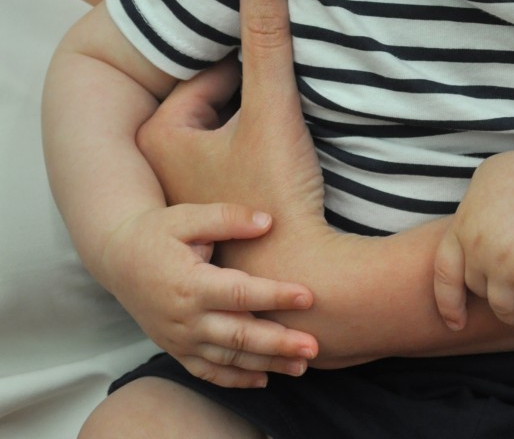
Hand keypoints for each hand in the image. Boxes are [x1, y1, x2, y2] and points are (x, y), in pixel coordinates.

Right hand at [99, 202, 317, 386]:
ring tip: (302, 365)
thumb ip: (228, 217)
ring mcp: (179, 339)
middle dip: (279, 343)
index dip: (276, 295)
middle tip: (314, 346)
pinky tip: (264, 378)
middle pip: (239, 335)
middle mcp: (185, 318)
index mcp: (190, 283)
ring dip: (267, 364)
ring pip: (229, 359)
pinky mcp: (176, 349)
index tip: (309, 296)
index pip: (241, 293)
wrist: (117, 257)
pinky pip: (208, 372)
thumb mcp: (188, 215)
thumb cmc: (157, 232)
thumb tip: (268, 222)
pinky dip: (236, 379)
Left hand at [138, 0, 325, 228]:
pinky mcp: (223, 212)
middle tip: (291, 89)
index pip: (212, 71)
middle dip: (256, 89)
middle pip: (221, 99)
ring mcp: (194, 192)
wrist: (305, 282)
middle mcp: (167, 165)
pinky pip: (245, 160)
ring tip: (299, 119)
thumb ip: (267, 34)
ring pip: (234, 129)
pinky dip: (267, 151)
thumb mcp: (273, 106)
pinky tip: (297, 158)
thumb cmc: (277, 197)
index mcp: (163, 135)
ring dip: (264, 118)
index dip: (254, 64)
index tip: (282, 66)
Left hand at [433, 147, 513, 332]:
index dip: (448, 302)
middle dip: (494, 300)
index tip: (456, 322)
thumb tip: (470, 225)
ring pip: (504, 309)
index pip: (444, 271)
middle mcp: (480, 247)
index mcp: (465, 223)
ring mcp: (507, 263)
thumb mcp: (490, 177)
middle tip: (511, 303)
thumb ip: (475, 206)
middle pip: (479, 290)